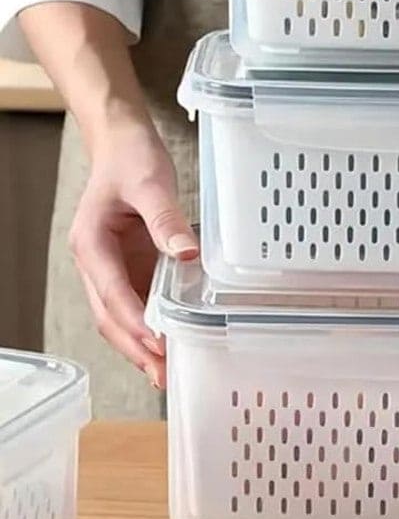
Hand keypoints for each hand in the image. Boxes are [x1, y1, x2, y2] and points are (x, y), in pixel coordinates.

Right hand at [68, 120, 197, 388]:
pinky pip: (136, 301)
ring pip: (120, 315)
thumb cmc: (130, 159)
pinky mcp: (130, 264)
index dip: (134, 322)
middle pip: (110, 315)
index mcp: (92, 244)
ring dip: (140, 344)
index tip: (157, 345)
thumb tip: (187, 254)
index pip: (111, 292)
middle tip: (163, 375)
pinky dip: (149, 325)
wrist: (123, 142)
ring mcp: (112, 266)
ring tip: (165, 373)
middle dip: (135, 347)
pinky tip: (168, 342)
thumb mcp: (151, 184)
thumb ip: (166, 220)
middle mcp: (96, 261)